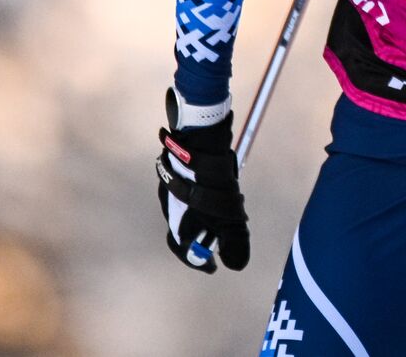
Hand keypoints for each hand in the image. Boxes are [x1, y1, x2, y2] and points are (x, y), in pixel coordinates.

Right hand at [155, 88, 249, 272]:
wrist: (200, 138)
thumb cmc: (211, 182)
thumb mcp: (229, 217)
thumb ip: (233, 242)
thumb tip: (236, 265)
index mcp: (176, 222)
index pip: (184, 250)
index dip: (199, 262)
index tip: (213, 267)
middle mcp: (168, 206)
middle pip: (183, 230)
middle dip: (202, 238)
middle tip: (221, 240)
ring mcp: (170, 186)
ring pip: (186, 209)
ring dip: (203, 216)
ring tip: (223, 214)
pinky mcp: (177, 169)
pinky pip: (189, 192)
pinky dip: (202, 198)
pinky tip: (216, 191)